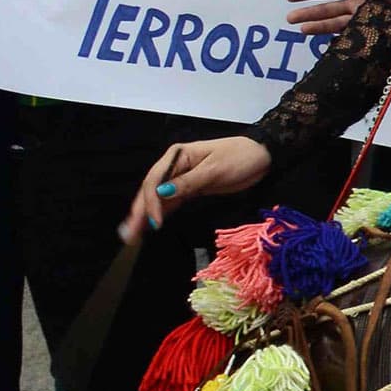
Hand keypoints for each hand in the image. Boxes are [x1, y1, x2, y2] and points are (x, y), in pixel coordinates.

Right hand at [128, 136, 273, 239]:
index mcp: (177, 156)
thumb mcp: (215, 170)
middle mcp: (175, 166)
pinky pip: (171, 202)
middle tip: (129, 234)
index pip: (155, 180)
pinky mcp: (191, 189)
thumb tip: (163, 192)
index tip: (154, 221)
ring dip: (146, 215)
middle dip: (140, 211)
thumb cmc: (240, 157)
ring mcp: (181, 178)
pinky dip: (161, 213)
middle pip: (151, 190)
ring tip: (132, 235)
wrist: (261, 156)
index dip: (151, 202)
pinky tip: (150, 225)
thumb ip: (188, 182)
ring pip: (158, 198)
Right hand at [284, 0, 387, 38]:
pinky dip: (343, 35)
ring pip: (339, 22)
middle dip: (309, 13)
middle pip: (328, 9)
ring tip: (302, 29)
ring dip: (320, 26)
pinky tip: (329, 39)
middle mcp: (360, 0)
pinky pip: (357, 32)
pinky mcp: (380, 25)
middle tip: (289, 18)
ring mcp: (368, 14)